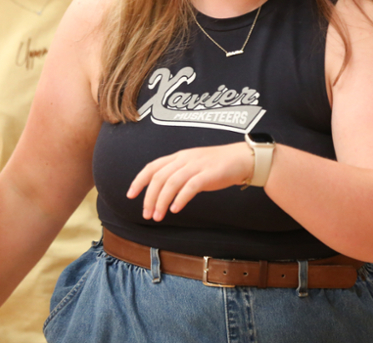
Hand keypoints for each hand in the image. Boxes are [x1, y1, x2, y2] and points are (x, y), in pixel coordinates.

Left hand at [127, 143, 254, 221]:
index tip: (130, 195)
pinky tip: (174, 209)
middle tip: (146, 214)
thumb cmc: (218, 165)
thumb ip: (178, 173)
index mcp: (179, 156)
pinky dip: (179, 199)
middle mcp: (185, 159)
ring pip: (171, 183)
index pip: (152, 166)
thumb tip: (162, 190)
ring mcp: (196, 166)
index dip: (139, 180)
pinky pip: (190, 187)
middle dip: (149, 197)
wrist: (242, 159)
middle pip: (159, 178)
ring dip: (161, 202)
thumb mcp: (194, 164)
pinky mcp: (208, 175)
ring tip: (157, 217)